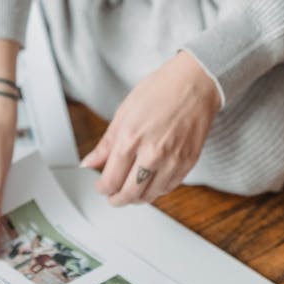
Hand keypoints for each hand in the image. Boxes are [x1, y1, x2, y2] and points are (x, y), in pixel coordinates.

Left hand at [80, 50, 220, 204]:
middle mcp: (152, 153)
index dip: (102, 188)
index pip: (111, 180)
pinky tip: (151, 183)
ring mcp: (172, 160)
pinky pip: (169, 188)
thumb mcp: (125, 111)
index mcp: (131, 138)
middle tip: (112, 196)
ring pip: (150, 195)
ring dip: (137, 198)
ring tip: (130, 191)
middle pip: (129, 193)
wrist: (195, 83)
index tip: (101, 187)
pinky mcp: (188, 163)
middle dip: (117, 199)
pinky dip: (157, 191)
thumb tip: (89, 162)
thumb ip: (106, 143)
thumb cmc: (160, 90)